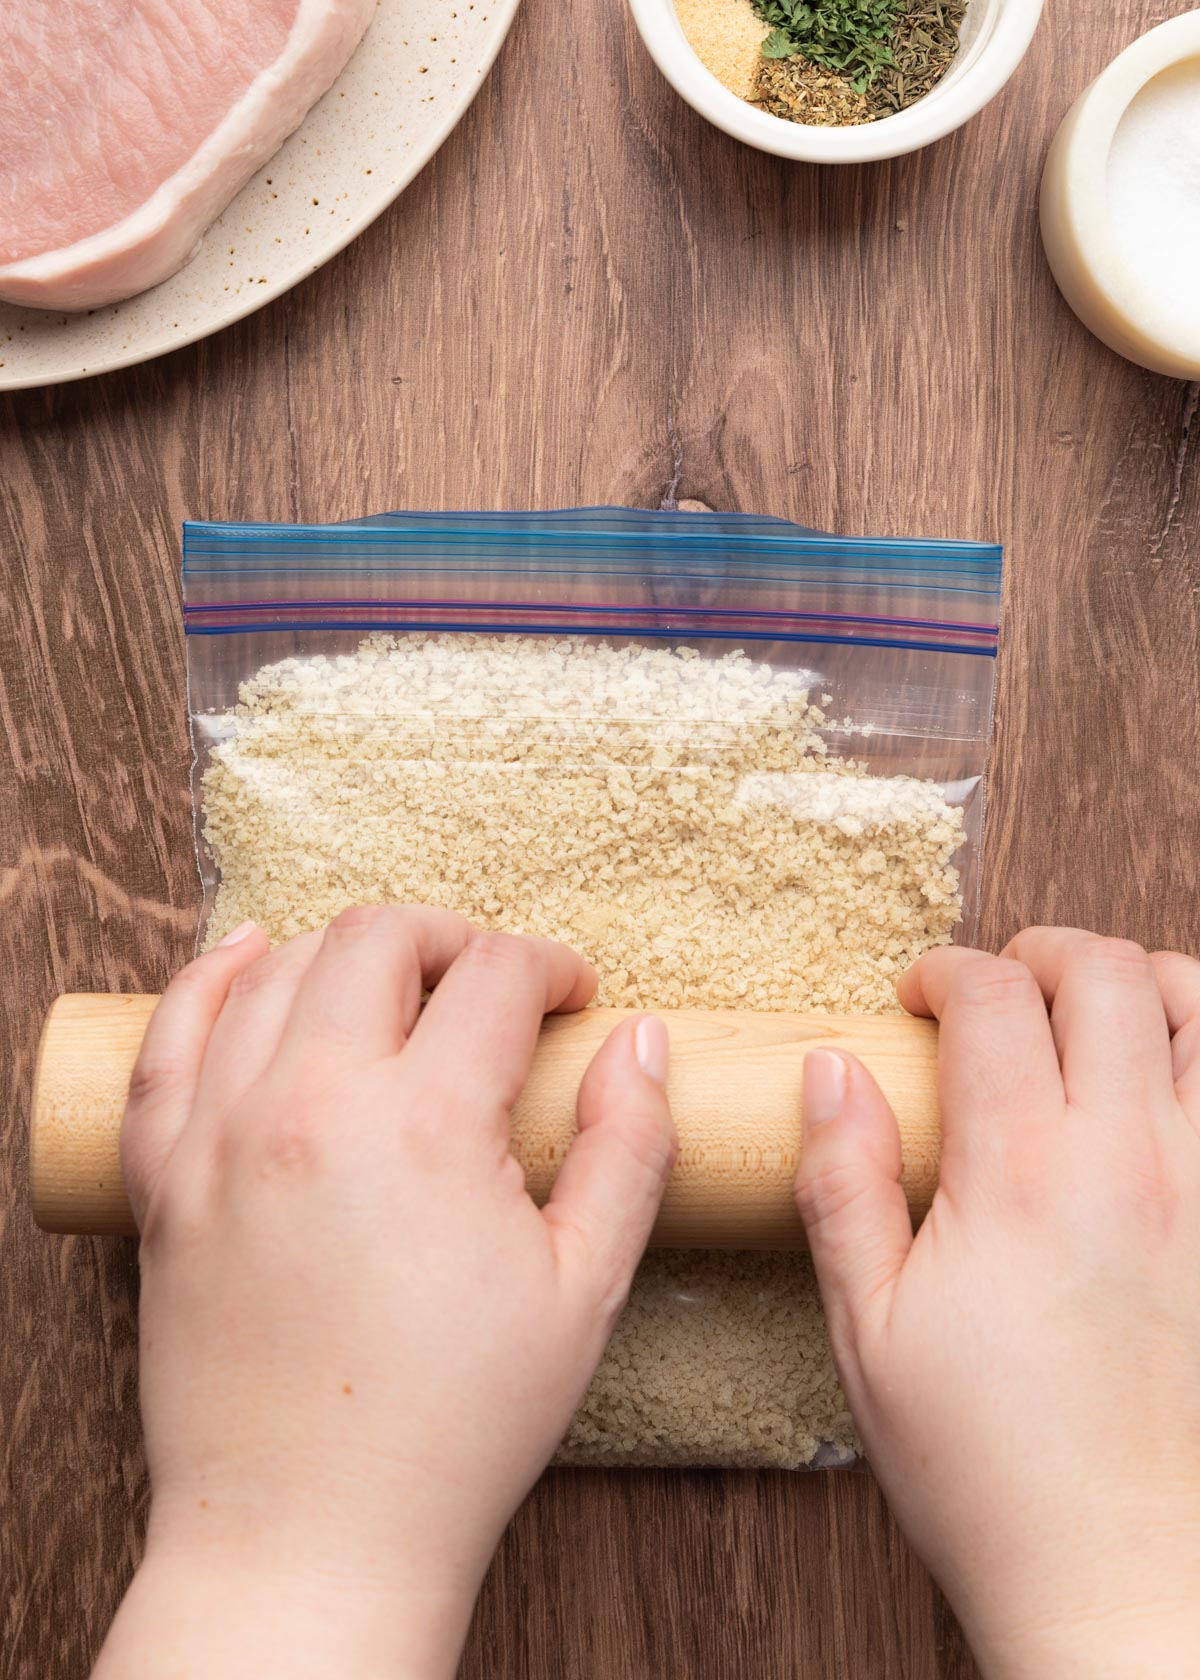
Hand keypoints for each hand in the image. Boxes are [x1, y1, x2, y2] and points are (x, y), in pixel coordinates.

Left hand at [94, 906, 674, 1679]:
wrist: (309, 1534)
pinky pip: (168, 1039)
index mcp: (425, 1125)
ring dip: (347, 952)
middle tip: (489, 983)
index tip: (572, 997)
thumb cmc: (457, 1425)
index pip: (495, 976)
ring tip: (394, 987)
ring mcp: (221, 1134)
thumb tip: (641, 1041)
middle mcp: (310, 1103)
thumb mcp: (583, 1290)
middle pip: (377, 939)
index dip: (551, 966)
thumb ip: (628, 1149)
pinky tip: (246, 956)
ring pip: (276, 968)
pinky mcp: (166, 1176)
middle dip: (451, 937)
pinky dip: (207, 980)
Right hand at [795, 929, 1199, 1679]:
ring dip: (1143, 979)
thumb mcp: (868, 1330)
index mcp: (1020, 1178)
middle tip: (1000, 985)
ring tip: (1098, 1008)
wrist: (1122, 1578)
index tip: (919, 996)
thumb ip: (843, 1183)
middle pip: (1103, 973)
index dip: (944, 971)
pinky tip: (1170, 1077)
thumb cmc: (987, 1465)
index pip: (992, 999)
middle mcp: (1131, 1162)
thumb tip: (831, 1070)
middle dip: (1039, 951)